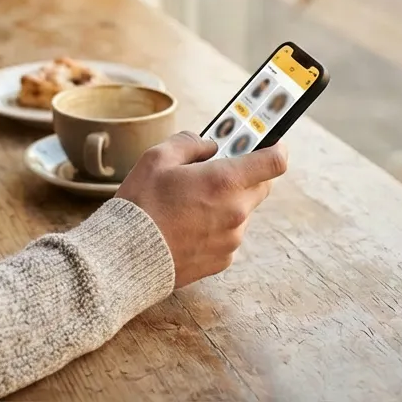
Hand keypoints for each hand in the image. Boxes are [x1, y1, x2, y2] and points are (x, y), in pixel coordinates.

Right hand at [115, 131, 287, 287]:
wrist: (125, 255)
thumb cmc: (141, 204)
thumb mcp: (157, 157)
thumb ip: (189, 142)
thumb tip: (208, 145)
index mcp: (224, 181)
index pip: (274, 162)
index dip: (276, 148)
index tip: (271, 143)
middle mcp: (236, 212)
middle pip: (262, 186)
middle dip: (245, 174)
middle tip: (216, 170)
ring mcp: (232, 239)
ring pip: (243, 211)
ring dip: (227, 202)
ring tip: (190, 203)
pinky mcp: (223, 260)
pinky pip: (228, 235)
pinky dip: (216, 226)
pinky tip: (187, 225)